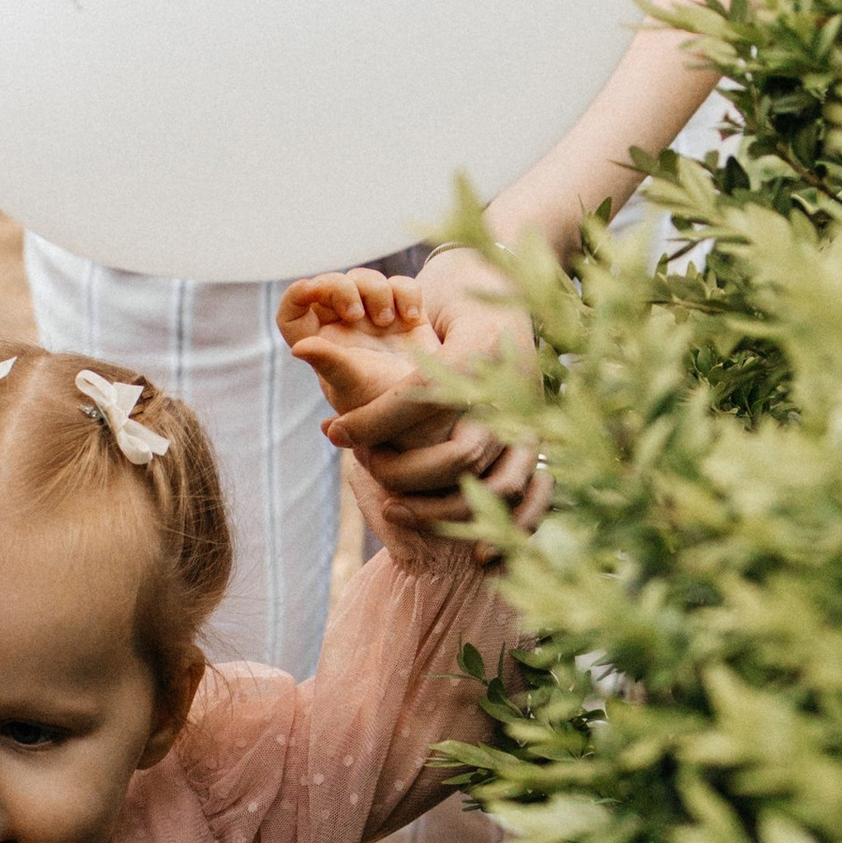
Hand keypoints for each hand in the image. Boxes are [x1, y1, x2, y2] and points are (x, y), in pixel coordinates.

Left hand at [275, 268, 437, 413]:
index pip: (292, 314)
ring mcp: (375, 321)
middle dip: (341, 288)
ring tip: (387, 322)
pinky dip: (407, 293)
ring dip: (376, 291)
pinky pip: (401, 285)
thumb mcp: (354, 385)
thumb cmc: (386, 409)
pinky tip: (413, 318)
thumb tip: (297, 348)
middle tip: (356, 313)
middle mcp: (345, 330)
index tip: (313, 290)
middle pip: (329, 285)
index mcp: (322, 347)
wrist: (432, 415)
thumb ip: (327, 362)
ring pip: (364, 280)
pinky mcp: (406, 316)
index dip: (296, 295)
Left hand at [311, 249, 545, 543]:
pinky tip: (483, 559)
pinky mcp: (540, 441)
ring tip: (394, 512)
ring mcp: (531, 419)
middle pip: (457, 456)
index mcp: (472, 359)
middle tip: (366, 472)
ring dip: (446, 512)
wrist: (515, 283)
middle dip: (405, 475)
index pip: (415, 400)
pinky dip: (516, 529)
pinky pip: (539, 495)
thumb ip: (360, 342)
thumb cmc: (457, 303)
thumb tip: (300, 348)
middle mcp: (507, 392)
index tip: (333, 433)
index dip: (371, 423)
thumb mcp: (413, 309)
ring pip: (500, 484)